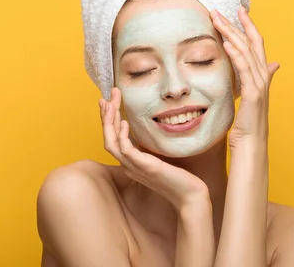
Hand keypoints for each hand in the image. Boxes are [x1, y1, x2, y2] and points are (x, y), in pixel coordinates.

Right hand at [99, 88, 208, 209]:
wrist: (189, 196)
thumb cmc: (178, 178)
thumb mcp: (160, 159)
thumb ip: (150, 149)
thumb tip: (146, 133)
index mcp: (131, 163)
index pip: (113, 139)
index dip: (108, 121)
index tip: (108, 102)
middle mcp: (129, 165)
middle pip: (108, 139)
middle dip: (105, 116)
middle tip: (105, 97)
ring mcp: (135, 167)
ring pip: (111, 143)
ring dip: (109, 122)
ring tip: (110, 104)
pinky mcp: (145, 167)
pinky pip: (126, 150)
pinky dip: (122, 136)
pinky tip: (124, 122)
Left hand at [210, 6, 279, 148]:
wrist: (250, 144)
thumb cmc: (248, 122)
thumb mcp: (251, 95)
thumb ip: (256, 78)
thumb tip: (272, 65)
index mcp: (262, 74)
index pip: (256, 43)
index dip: (248, 25)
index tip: (238, 10)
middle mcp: (263, 76)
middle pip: (251, 42)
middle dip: (236, 24)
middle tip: (219, 9)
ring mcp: (259, 84)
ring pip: (247, 51)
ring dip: (231, 33)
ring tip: (217, 19)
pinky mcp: (253, 94)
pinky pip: (244, 69)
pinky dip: (236, 54)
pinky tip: (226, 44)